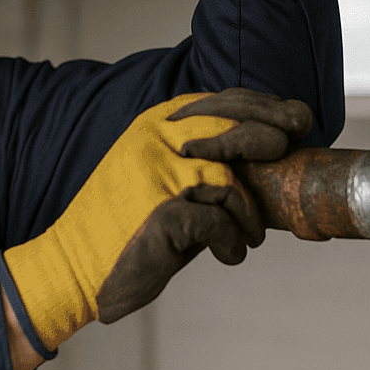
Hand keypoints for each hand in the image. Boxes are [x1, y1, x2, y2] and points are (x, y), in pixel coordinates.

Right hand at [3, 88, 311, 351]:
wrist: (72, 267)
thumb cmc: (125, 226)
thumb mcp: (160, 176)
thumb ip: (202, 160)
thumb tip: (268, 150)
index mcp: (153, 126)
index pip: (218, 102)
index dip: (263, 106)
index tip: (296, 118)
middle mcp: (154, 142)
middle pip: (229, 126)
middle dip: (269, 134)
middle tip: (289, 149)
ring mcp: (156, 177)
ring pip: (229, 181)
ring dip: (249, 214)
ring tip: (248, 235)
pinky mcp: (160, 215)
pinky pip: (219, 223)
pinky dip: (231, 242)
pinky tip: (228, 254)